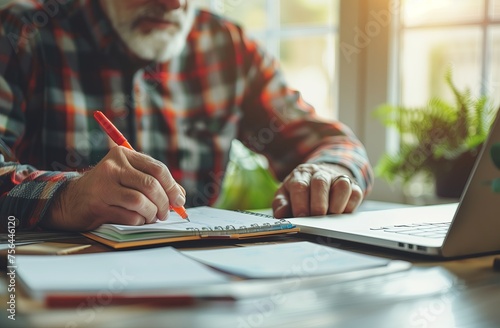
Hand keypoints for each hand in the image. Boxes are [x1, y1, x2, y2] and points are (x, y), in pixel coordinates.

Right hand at [43, 146, 185, 230]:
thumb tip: (180, 196)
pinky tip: (136, 220)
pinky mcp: (98, 205)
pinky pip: (130, 216)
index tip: (179, 200)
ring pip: (141, 201)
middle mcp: (113, 167)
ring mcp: (104, 186)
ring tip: (151, 217)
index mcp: (124, 155)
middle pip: (151, 185)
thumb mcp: (129, 177)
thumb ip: (154, 182)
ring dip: (151, 214)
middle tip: (165, 213)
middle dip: (164, 203)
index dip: (173, 187)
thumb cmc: (107, 188)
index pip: (158, 169)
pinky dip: (139, 221)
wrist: (71, 200)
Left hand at [272, 163, 362, 217]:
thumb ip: (281, 204)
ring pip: (342, 185)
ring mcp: (337, 178)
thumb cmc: (300, 191)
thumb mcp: (285, 195)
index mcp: (301, 174)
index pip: (300, 185)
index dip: (300, 202)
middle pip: (320, 183)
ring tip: (330, 219)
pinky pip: (355, 194)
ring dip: (336, 204)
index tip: (300, 216)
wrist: (321, 177)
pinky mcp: (353, 186)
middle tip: (316, 220)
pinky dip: (349, 207)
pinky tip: (340, 215)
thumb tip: (281, 215)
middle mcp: (320, 173)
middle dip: (318, 204)